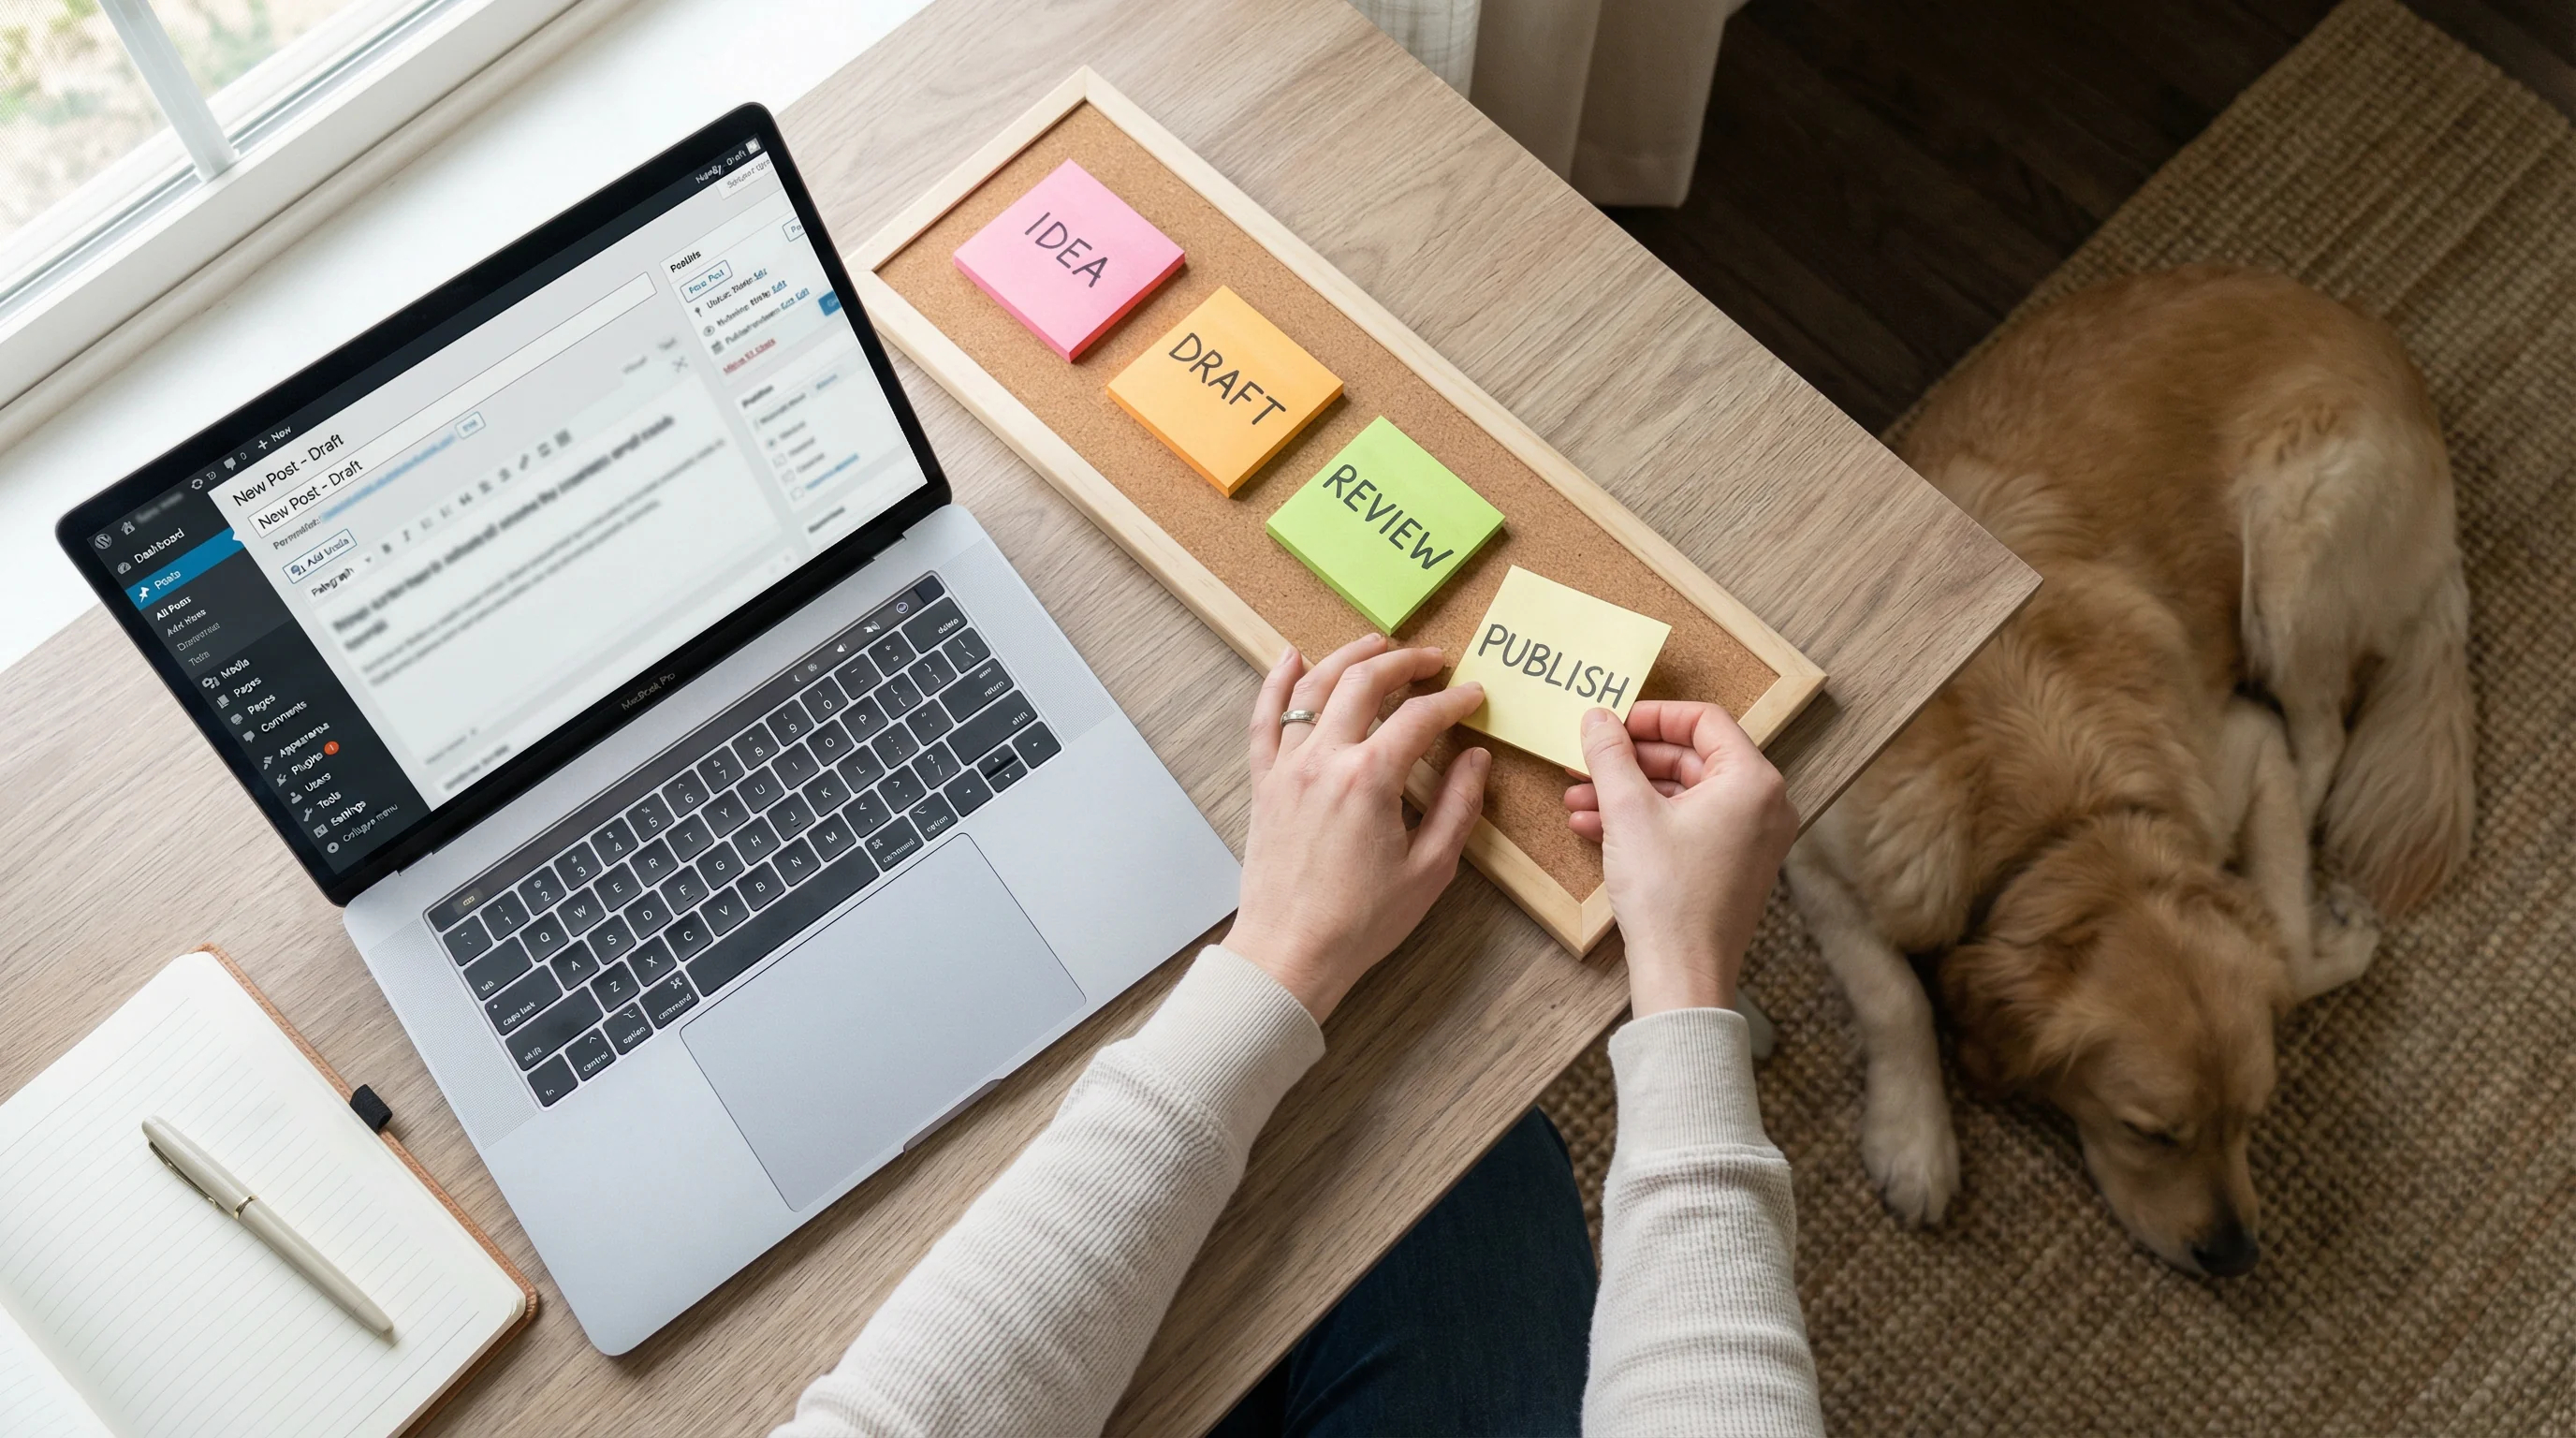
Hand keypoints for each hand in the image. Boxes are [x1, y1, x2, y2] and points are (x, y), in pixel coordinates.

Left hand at [1227, 635, 1491, 1020]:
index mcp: (1370, 778)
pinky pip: (1265, 718)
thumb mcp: (1429, 869)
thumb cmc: (1360, 921)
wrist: (1289, 953)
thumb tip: (1475, 758)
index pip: (1420, 718)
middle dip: (1404, 662)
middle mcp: (1324, 759)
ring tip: (1377, 644)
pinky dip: (1277, 682)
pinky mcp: (1264, 782)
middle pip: (1365, 682)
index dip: (1454, 701)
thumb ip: (1458, 806)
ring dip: (1349, 657)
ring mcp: (1288, 766)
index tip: (1474, 697)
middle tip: (1433, 661)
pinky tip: (1292, 658)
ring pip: (1315, 687)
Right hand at [1563, 702, 1795, 1015]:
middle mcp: (1763, 806)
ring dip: (1628, 794)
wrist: (1683, 974)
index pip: (1703, 721)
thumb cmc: (1668, 896)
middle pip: (1690, 758)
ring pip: (1682, 795)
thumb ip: (1611, 755)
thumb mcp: (1628, 812)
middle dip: (1630, 761)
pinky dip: (1644, 822)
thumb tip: (1597, 717)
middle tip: (1588, 760)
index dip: (1651, 716)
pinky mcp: (1731, 866)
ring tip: (1578, 800)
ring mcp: (1750, 839)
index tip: (1612, 722)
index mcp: (1752, 781)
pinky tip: (1595, 828)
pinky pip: (1687, 826)